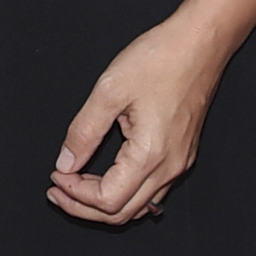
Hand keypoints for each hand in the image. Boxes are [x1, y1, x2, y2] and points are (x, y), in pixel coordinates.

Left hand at [48, 10, 227, 227]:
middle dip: (83, 206)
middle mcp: (169, 167)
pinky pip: (150, 190)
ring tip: (74, 184)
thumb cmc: (161, 59)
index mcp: (151, 155)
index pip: (107, 199)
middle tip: (56, 189)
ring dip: (103, 202)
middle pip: (121, 212)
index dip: (74, 194)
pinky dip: (123, 191)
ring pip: (137, 205)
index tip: (55, 176)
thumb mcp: (109, 91)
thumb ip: (84, 132)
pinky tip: (102, 176)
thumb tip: (66, 162)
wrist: (200, 43)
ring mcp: (179, 163)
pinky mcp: (181, 154)